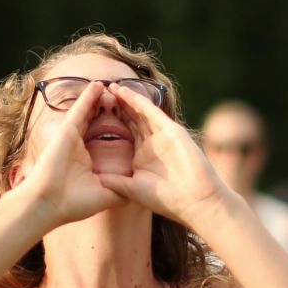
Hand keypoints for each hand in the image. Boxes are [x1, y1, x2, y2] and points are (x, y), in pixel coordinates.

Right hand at [17, 81, 127, 227]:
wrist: (50, 204)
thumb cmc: (74, 204)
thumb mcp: (106, 196)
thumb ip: (121, 189)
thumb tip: (137, 190)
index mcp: (88, 160)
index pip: (105, 139)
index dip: (118, 128)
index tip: (130, 120)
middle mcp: (80, 147)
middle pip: (97, 122)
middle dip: (109, 110)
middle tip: (120, 98)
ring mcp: (73, 137)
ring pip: (88, 112)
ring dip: (98, 99)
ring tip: (109, 86)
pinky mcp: (67, 131)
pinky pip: (80, 110)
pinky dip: (88, 97)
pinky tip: (97, 85)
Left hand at [98, 83, 226, 226]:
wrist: (194, 201)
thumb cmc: (165, 199)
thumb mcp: (132, 189)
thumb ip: (115, 181)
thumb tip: (94, 177)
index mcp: (142, 156)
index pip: (124, 134)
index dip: (110, 123)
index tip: (93, 114)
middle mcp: (151, 143)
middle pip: (131, 119)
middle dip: (117, 106)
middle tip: (100, 93)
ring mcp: (162, 135)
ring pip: (140, 112)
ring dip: (126, 99)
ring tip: (111, 87)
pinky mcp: (172, 130)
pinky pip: (152, 112)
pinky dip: (139, 101)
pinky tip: (125, 92)